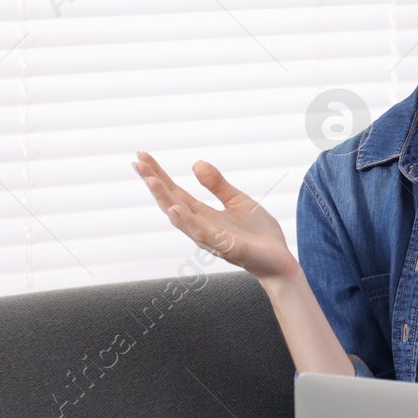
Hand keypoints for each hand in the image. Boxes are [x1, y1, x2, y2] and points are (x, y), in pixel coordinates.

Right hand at [132, 151, 300, 283]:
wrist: (280, 260)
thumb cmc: (259, 235)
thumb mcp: (238, 201)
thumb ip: (218, 185)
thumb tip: (195, 163)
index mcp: (203, 216)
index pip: (175, 192)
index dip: (158, 175)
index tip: (141, 157)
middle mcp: (201, 227)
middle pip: (171, 202)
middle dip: (154, 183)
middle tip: (137, 162)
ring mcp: (211, 238)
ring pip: (181, 218)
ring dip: (164, 199)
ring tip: (150, 181)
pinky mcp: (226, 247)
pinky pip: (203, 234)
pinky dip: (188, 223)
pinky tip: (176, 210)